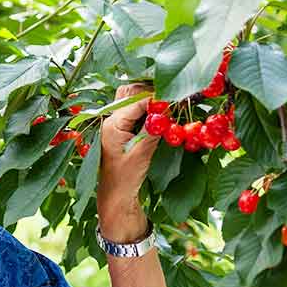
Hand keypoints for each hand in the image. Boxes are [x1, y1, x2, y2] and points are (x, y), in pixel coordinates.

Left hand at [97, 84, 159, 241]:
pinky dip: (146, 108)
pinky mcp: (121, 129)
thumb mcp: (142, 154)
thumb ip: (153, 130)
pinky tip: (160, 114)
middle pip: (130, 92)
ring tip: (168, 104)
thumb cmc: (125, 178)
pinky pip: (133, 110)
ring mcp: (115, 123)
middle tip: (172, 97)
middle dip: (151, 91)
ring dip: (148, 98)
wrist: (115, 195)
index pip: (136, 100)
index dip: (157, 96)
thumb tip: (168, 109)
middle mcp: (111, 119)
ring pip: (131, 98)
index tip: (175, 96)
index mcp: (112, 124)